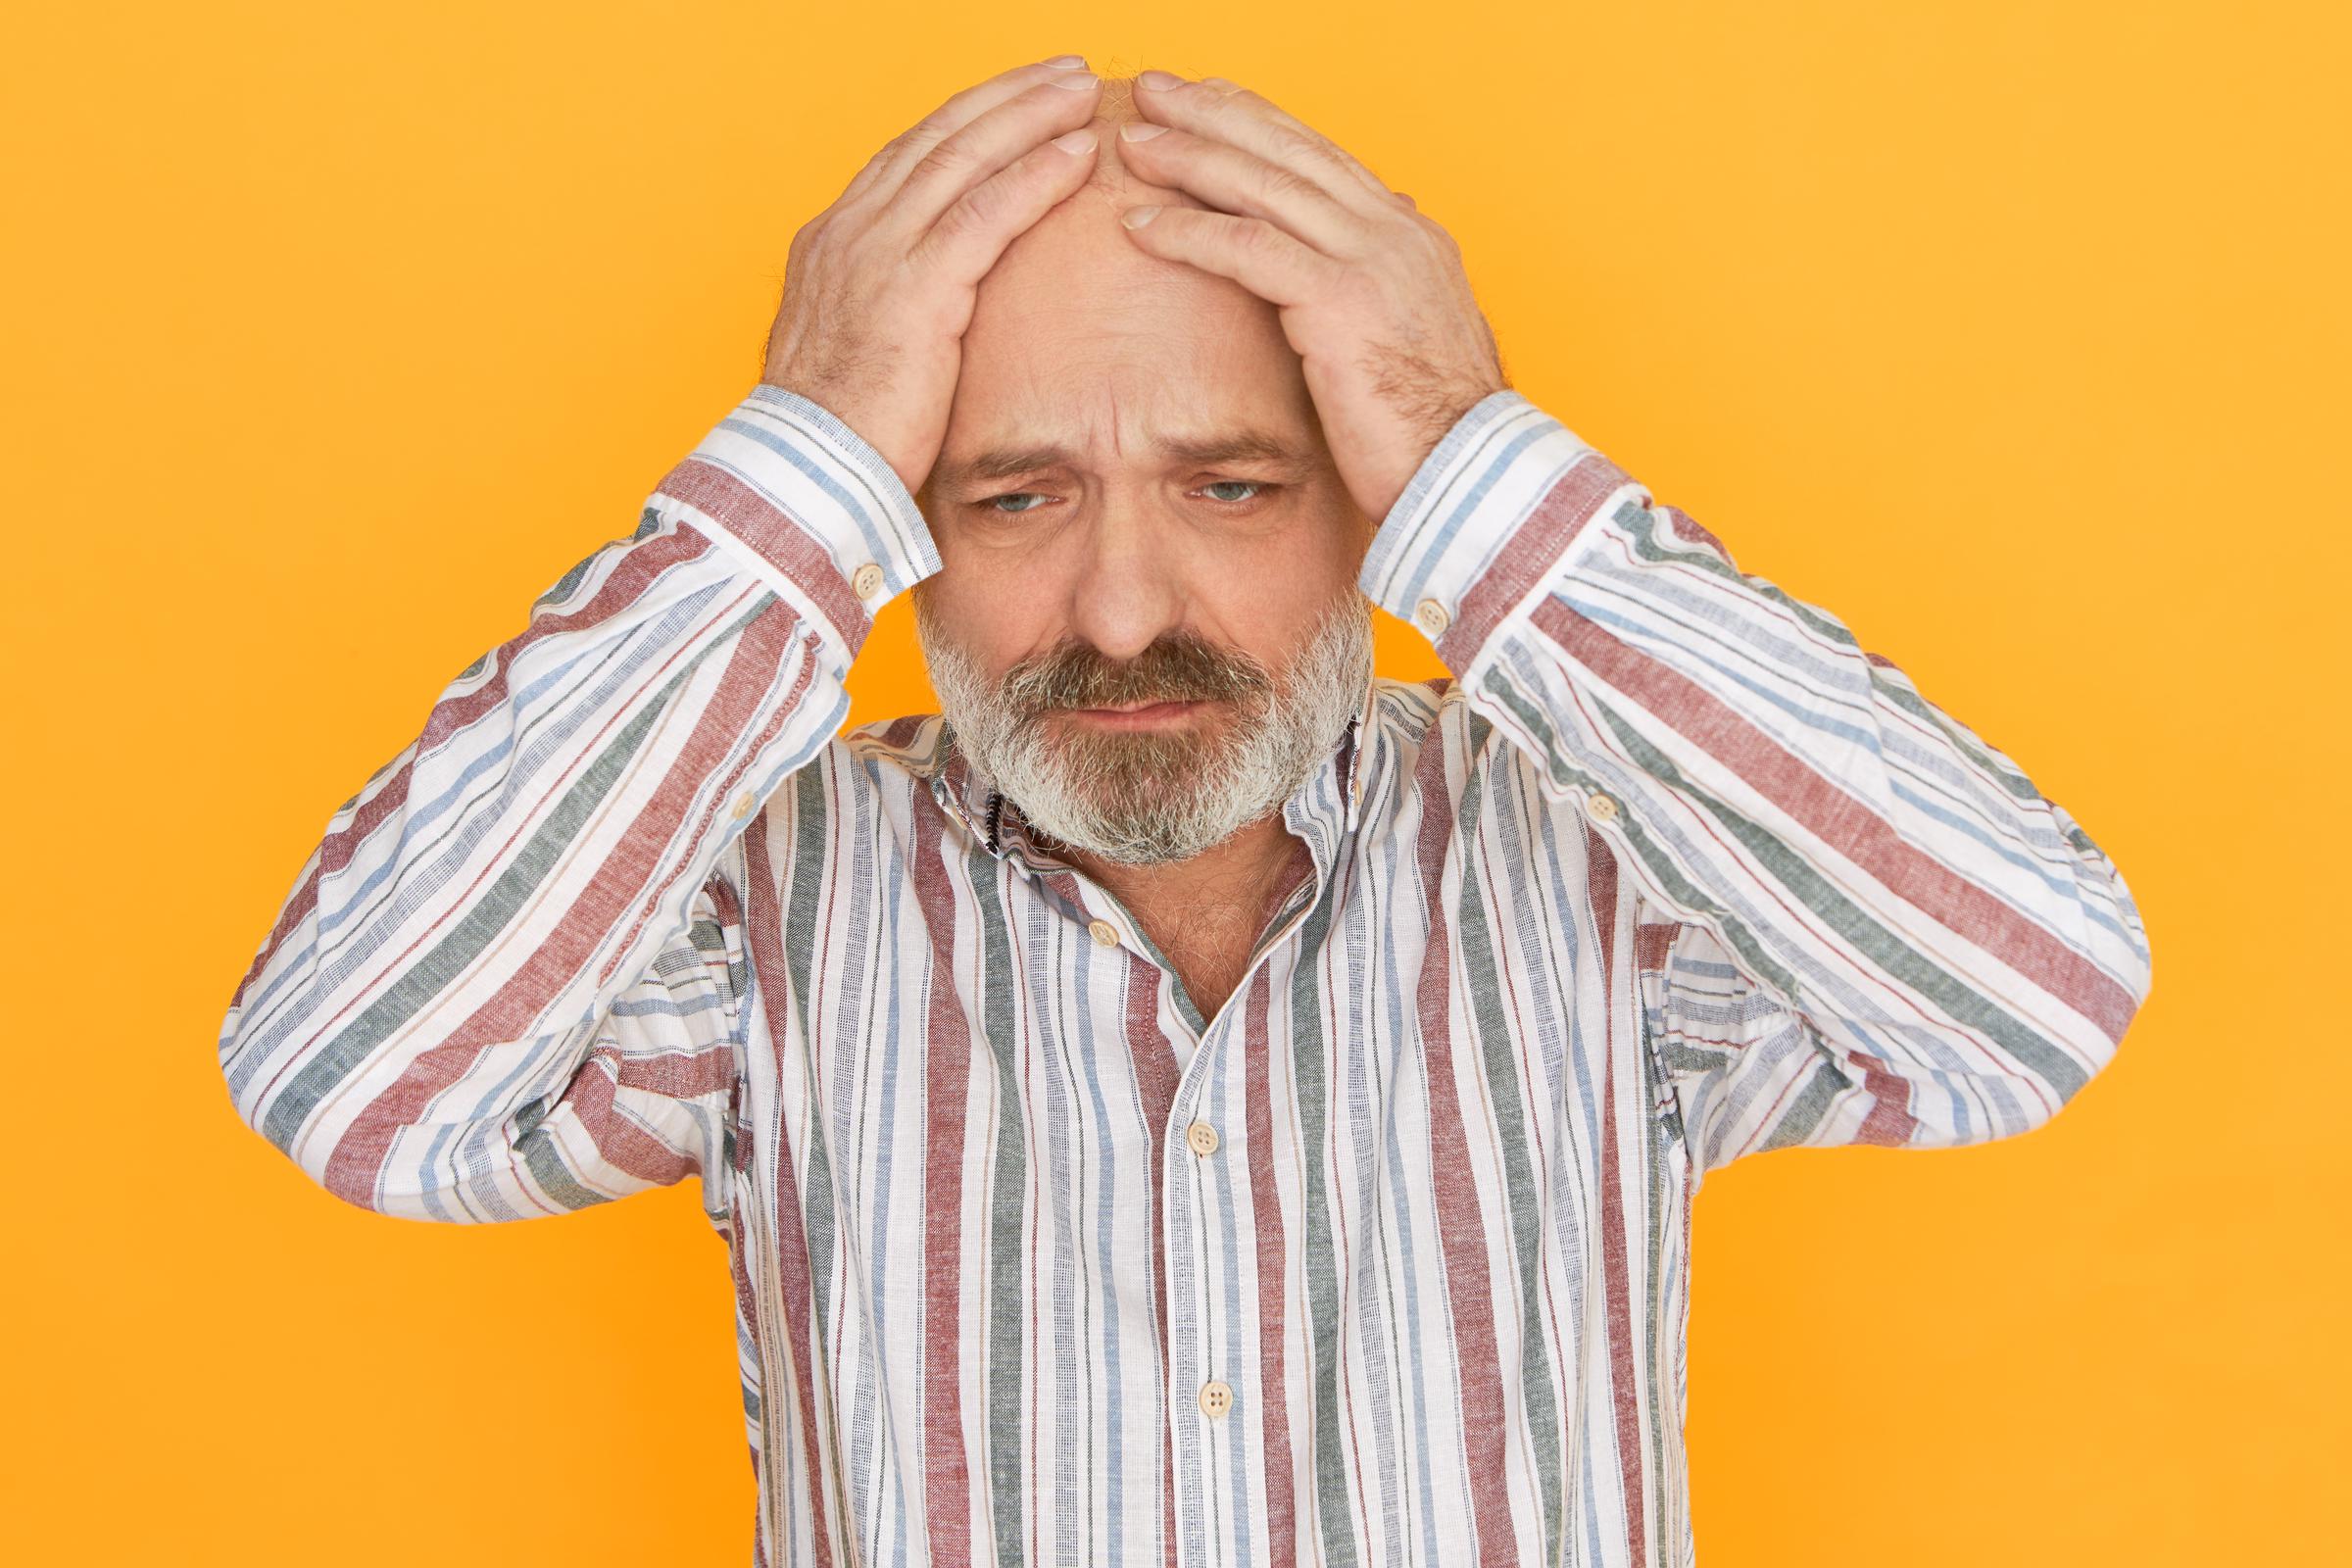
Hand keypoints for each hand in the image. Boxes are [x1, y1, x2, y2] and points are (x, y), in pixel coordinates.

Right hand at [761, 58, 1103, 492]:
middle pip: (938, 138)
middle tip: (1061, 73)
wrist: (805, 475)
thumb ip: (889, 309)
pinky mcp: (916, 289)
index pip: (908, 158)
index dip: (966, 122)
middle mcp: (851, 231)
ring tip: (1079, 93)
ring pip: (965, 158)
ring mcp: (879, 254)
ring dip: (1029, 117)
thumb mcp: (855, 350)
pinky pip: (987, 212)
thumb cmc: (837, 432)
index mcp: (833, 242)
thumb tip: (930, 312)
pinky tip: (1076, 154)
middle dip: (1006, 98)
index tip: (1014, 101)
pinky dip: (1036, 176)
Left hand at [1112, 73, 1506, 521]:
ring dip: (1190, 158)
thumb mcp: (1411, 339)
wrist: (1471, 473)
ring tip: (1135, 142)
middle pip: (1288, 152)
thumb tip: (1377, 249)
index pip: (1322, 158)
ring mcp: (1370, 260)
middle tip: (1155, 89)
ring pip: (1264, 187)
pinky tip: (1142, 225)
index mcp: (1411, 236)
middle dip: (1214, 114)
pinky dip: (1190, 232)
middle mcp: (1394, 231)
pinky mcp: (1339, 301)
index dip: (1259, 123)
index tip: (1207, 101)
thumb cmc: (1435, 429)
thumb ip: (1386, 286)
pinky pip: (1248, 250)